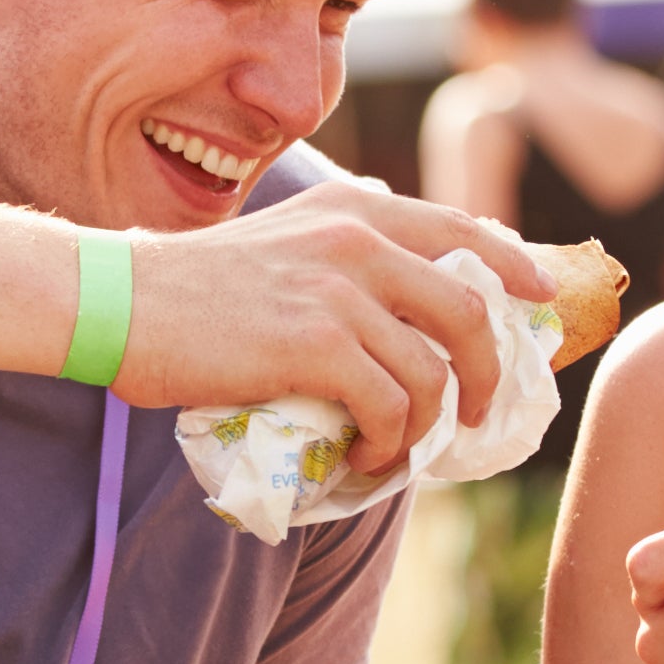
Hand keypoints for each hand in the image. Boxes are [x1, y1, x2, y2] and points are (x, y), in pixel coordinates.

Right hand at [107, 177, 548, 473]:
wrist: (121, 301)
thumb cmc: (192, 288)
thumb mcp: (284, 242)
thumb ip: (344, 259)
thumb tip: (401, 315)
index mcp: (356, 208)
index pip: (466, 231)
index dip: (517, 270)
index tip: (542, 300)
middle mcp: (359, 237)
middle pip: (472, 309)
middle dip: (487, 372)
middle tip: (472, 411)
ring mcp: (341, 289)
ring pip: (434, 370)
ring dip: (427, 425)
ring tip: (398, 449)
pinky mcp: (317, 344)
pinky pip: (391, 406)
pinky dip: (389, 443)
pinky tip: (365, 455)